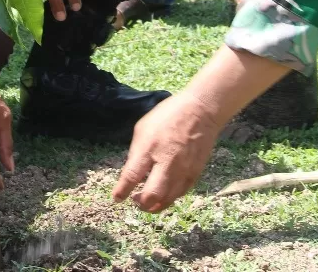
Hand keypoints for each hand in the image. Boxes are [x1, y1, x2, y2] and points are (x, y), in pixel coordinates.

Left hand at [112, 90, 220, 212]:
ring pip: (167, 199)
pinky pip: (180, 194)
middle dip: (141, 203)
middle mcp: (166, 162)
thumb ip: (137, 151)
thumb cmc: (168, 115)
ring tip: (147, 202)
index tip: (117, 198)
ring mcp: (183, 170)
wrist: (201, 111)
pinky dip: (169, 198)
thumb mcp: (143, 127)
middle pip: (152, 195)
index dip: (122, 190)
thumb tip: (133, 172)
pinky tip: (163, 195)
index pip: (132, 175)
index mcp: (149, 147)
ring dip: (154, 205)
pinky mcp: (195, 173)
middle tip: (135, 201)